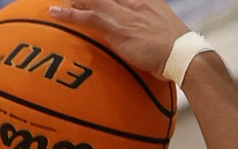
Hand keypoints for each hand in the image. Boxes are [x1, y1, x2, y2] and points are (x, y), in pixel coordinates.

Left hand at [47, 0, 190, 78]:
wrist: (183, 55)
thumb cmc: (177, 50)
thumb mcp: (165, 30)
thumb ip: (152, 26)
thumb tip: (145, 35)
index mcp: (145, 0)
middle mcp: (133, 1)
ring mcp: (123, 12)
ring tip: (61, 0)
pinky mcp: (116, 27)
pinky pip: (86, 16)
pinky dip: (68, 14)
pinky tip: (54, 11)